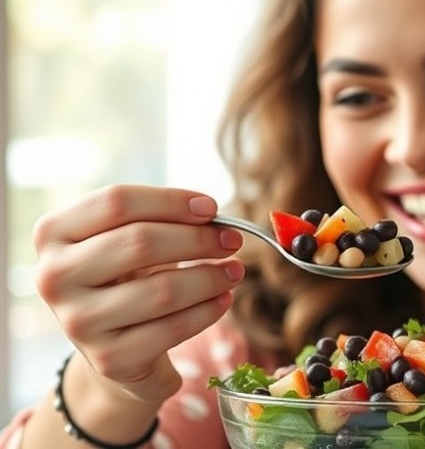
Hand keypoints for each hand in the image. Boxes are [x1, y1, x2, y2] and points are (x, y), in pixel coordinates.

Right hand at [33, 184, 244, 403]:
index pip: (117, 202)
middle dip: (198, 239)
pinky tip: (223, 300)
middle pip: (140, 242)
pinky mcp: (108, 359)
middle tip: (233, 240)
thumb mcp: (127, 240)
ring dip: (210, 277)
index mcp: (53, 233)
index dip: (170, 201)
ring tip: (235, 271)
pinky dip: (207, 311)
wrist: (115, 345)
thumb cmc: (125, 276)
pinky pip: (173, 328)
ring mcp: (78, 322)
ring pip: (163, 289)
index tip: (212, 208)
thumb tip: (212, 215)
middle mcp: (54, 277)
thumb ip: (160, 220)